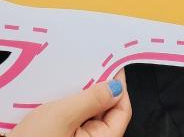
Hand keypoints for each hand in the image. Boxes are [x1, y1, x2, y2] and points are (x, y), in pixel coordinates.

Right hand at [9, 70, 130, 136]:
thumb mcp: (63, 115)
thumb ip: (92, 99)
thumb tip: (116, 86)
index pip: (122, 110)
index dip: (118, 86)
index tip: (110, 63)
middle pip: (106, 111)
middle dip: (99, 88)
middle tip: (89, 65)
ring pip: (89, 114)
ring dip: (83, 95)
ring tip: (73, 77)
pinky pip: (75, 120)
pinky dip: (71, 105)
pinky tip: (61, 92)